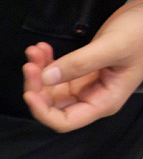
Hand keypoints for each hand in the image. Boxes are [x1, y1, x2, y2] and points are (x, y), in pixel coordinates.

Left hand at [22, 0, 142, 131]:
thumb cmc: (141, 34)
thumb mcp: (113, 47)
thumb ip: (81, 63)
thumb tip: (48, 77)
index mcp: (102, 102)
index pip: (65, 121)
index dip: (43, 112)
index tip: (30, 93)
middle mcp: (90, 98)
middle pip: (52, 105)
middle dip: (37, 86)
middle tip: (30, 64)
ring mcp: (83, 85)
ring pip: (50, 88)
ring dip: (38, 71)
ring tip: (35, 51)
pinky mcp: (78, 72)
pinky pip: (54, 73)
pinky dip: (45, 62)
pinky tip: (41, 49)